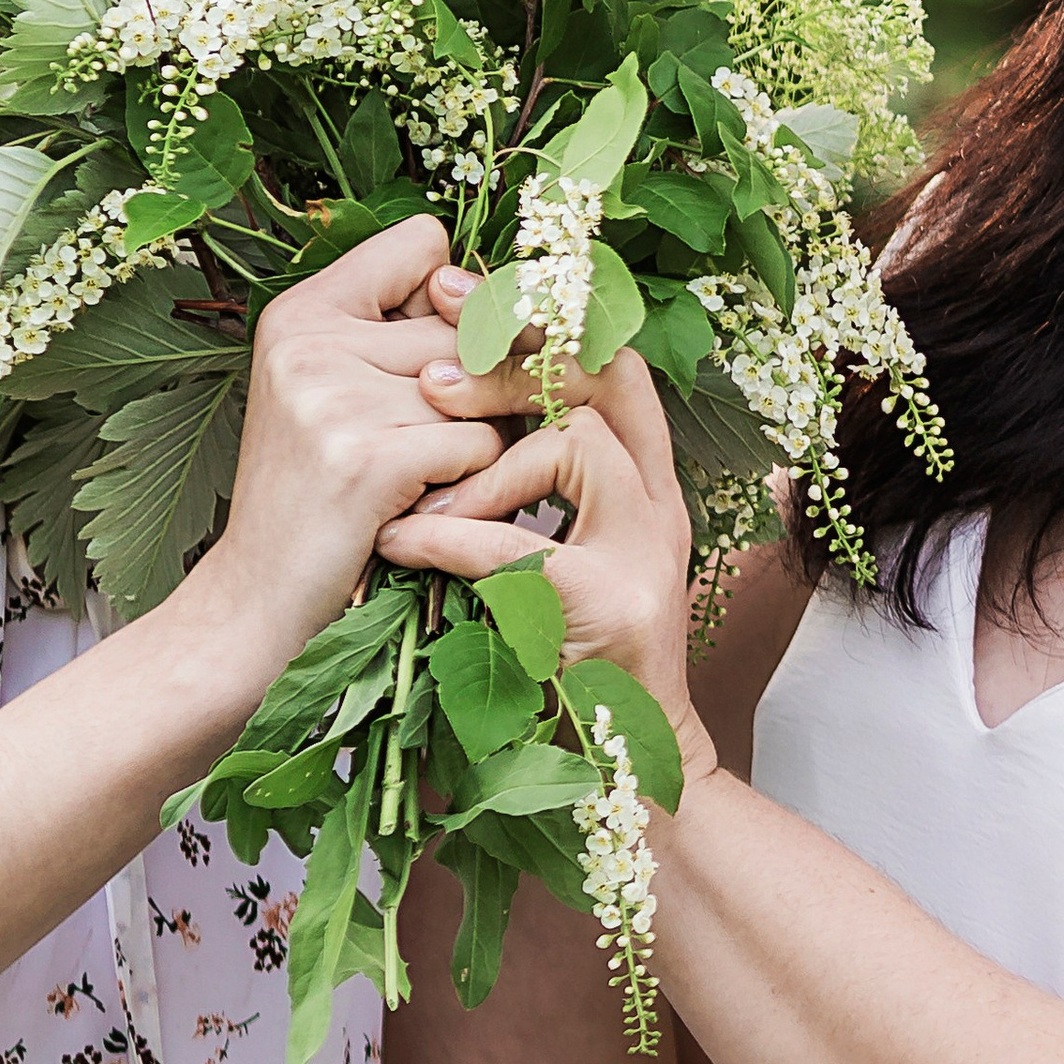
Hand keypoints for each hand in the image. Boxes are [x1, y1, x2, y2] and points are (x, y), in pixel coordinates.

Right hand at [180, 215, 506, 675]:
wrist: (255, 604)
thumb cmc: (317, 498)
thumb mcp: (335, 394)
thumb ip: (405, 335)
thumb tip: (514, 299)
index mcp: (299, 311)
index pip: (425, 245)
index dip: (452, 302)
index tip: (434, 357)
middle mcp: (309, 340)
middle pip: (467, 321)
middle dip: (479, 384)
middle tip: (430, 442)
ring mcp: (333, 396)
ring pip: (485, 385)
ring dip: (482, 437)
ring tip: (425, 475)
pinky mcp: (367, 457)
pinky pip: (483, 443)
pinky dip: (474, 483)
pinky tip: (423, 506)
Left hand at [374, 271, 714, 780]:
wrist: (623, 779)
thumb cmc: (563, 663)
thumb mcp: (545, 551)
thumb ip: (520, 480)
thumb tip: (439, 386)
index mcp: (644, 480)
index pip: (609, 357)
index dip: (533, 309)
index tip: (449, 284)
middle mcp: (660, 504)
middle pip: (604, 378)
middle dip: (511, 349)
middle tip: (428, 361)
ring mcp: (646, 555)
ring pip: (573, 447)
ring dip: (482, 455)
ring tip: (417, 471)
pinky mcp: (613, 612)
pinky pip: (525, 551)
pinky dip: (453, 542)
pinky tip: (402, 545)